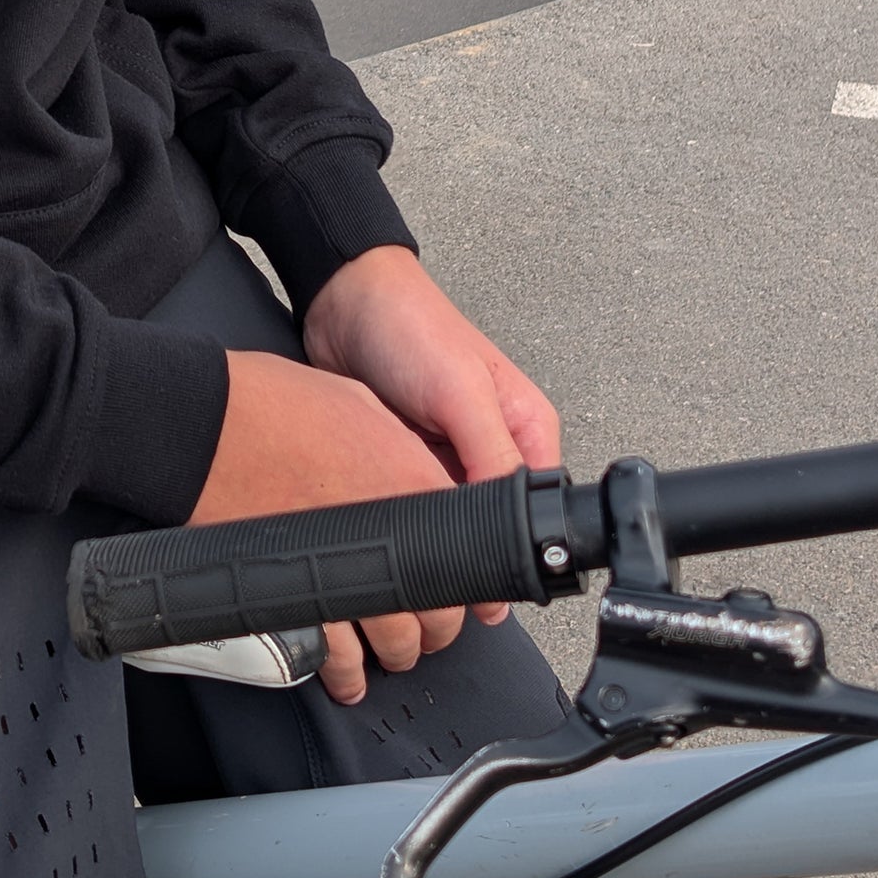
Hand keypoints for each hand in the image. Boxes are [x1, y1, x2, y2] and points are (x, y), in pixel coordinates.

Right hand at [196, 353, 449, 702]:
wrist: (200, 424)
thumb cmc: (271, 403)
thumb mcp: (360, 404)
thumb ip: (400, 448)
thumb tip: (414, 473)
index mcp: (414, 482)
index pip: (466, 554)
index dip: (465, 580)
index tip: (456, 585)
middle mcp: (389, 535)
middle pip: (437, 612)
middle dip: (435, 628)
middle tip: (427, 627)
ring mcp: (342, 571)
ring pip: (392, 642)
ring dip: (395, 653)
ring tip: (389, 653)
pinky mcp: (295, 597)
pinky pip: (333, 654)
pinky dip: (342, 672)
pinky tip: (346, 677)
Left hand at [296, 245, 560, 701]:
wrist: (342, 299)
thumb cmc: (412, 326)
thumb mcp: (462, 394)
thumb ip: (492, 458)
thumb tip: (513, 530)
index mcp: (526, 431)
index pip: (535, 513)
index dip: (511, 550)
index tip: (480, 577)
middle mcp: (492, 447)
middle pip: (491, 524)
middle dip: (464, 546)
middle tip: (435, 563)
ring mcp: (448, 456)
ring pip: (447, 521)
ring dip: (428, 532)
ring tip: (405, 538)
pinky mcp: (407, 459)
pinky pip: (410, 506)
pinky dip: (399, 515)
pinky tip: (382, 518)